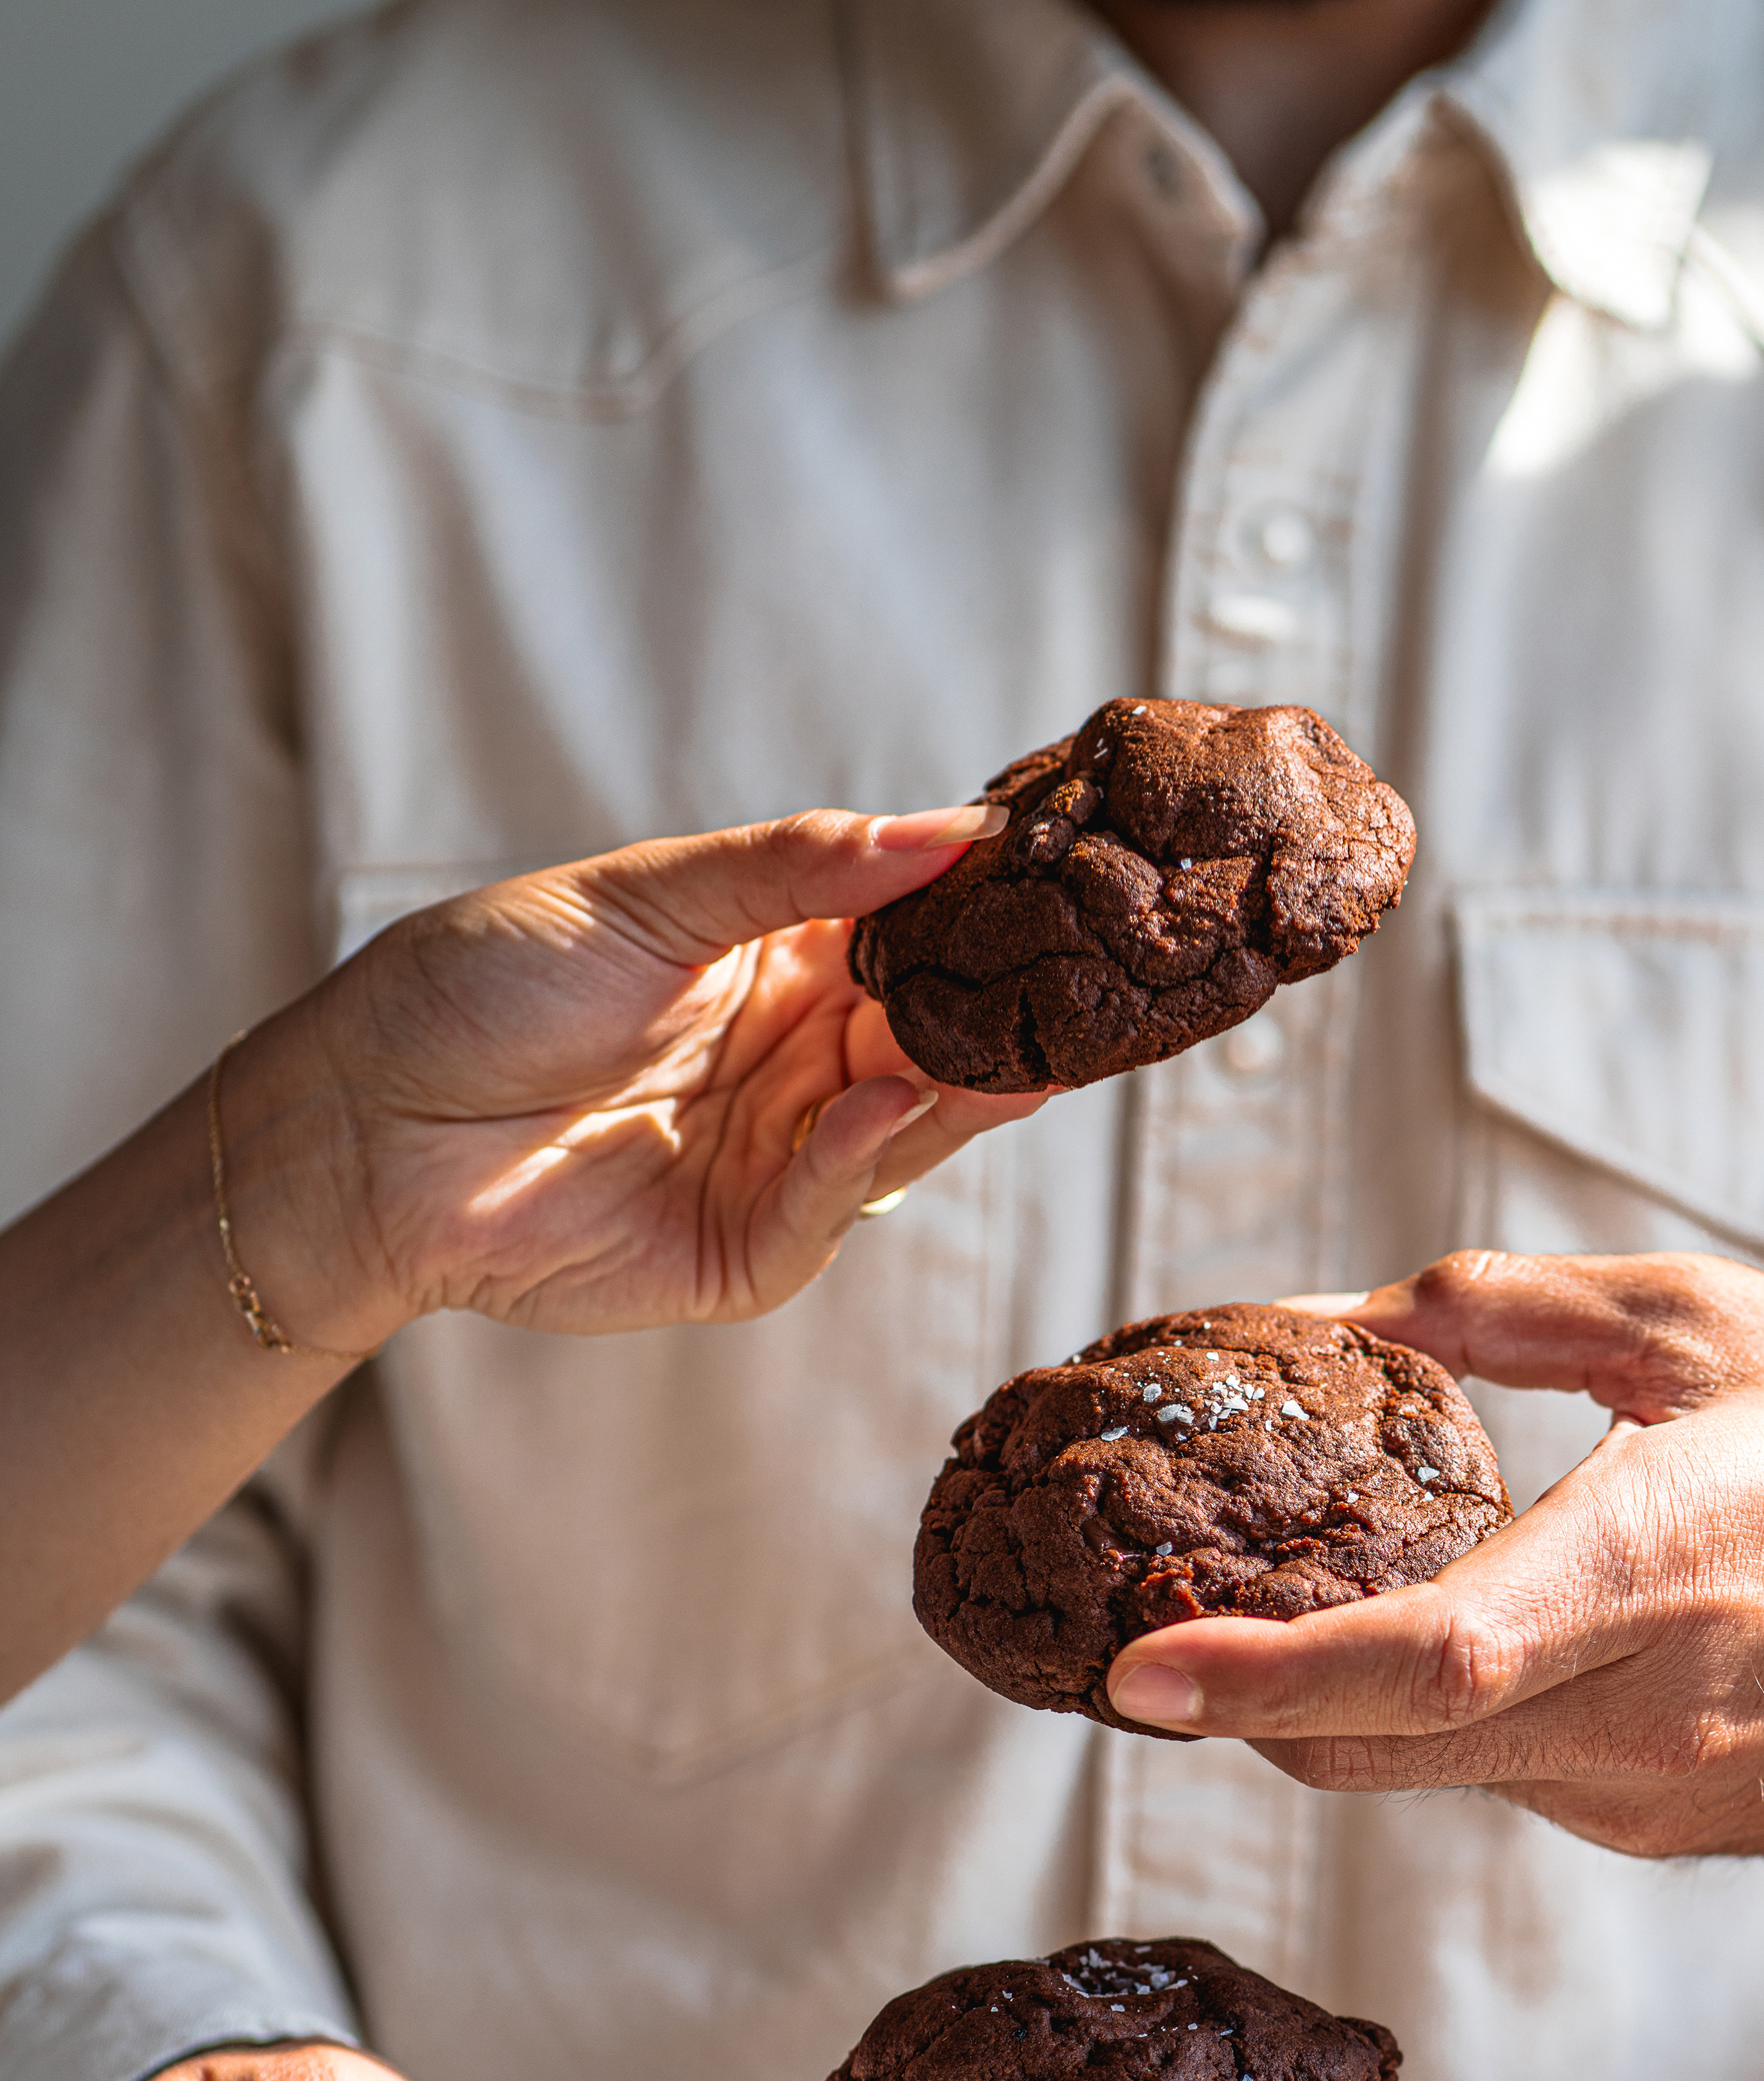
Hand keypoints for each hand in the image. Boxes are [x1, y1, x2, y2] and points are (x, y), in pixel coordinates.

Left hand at [227, 805, 1044, 1351]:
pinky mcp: (741, 1253)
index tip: (1067, 875)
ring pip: (908, 1128)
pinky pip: (829, 1209)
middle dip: (1005, 1010)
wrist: (362, 1129)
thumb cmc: (481, 988)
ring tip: (1023, 1049)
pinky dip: (861, 1161)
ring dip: (962, 1090)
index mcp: (781, 961)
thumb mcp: (646, 896)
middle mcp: (797, 1061)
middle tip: (1084, 973)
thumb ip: (798, 866)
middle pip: (935, 1036)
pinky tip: (876, 1106)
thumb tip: (951, 827)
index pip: (918, 934)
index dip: (987, 911)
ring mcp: (776, 1160)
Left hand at [1097, 1251, 1763, 1856]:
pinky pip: (1501, 1774)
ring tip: (1287, 1592)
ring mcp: (1650, 1798)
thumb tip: (1343, 1320)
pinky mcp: (1660, 1833)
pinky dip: (1437, 1711)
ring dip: (1334, 1697)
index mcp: (1660, 1569)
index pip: (1429, 1658)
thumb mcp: (1709, 1322)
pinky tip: (1456, 1624)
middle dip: (1239, 1696)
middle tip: (1147, 1615)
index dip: (1265, 1677)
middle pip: (1379, 1740)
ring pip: (1425, 1765)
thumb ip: (1509, 1312)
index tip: (1135, 1675)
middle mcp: (1645, 1715)